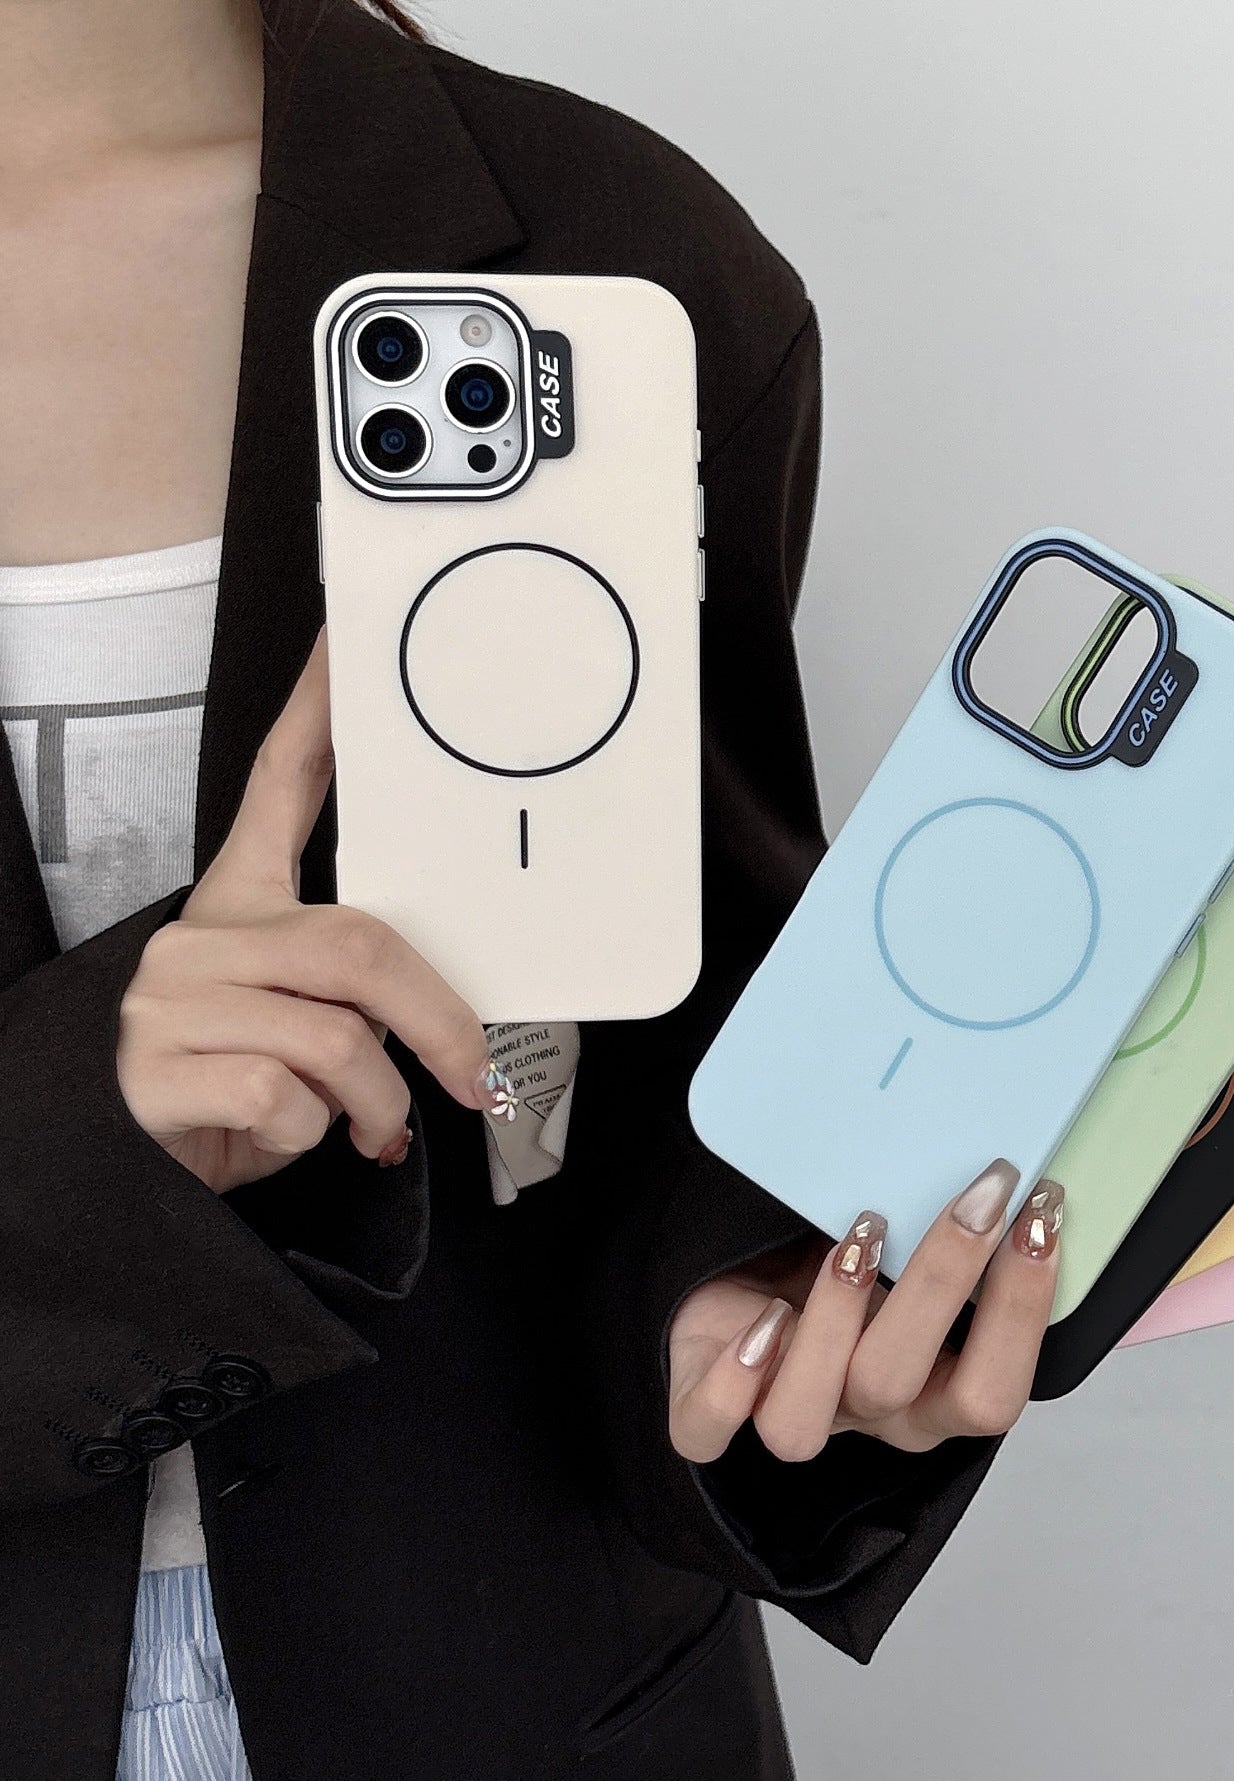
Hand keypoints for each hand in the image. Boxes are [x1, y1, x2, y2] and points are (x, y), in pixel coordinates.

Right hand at [117, 631, 500, 1192]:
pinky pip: (286, 1098)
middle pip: (358, 948)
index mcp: (242, 900)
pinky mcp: (154, 1068)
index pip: (281, 787)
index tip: (346, 642)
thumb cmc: (241, 1085)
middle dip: (437, 1024)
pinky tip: (288, 1136)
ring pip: (335, 1040)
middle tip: (470, 1078)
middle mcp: (200, 933)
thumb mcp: (307, 1021)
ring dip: (377, 1103)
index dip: (316, 715)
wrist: (138, 1168)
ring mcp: (170, 999)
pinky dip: (315, 1136)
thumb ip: (361, 991)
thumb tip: (457, 1031)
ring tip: (368, 1125)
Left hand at [668, 1160, 1061, 1460]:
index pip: (990, 1394)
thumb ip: (963, 1235)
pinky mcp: (701, 1407)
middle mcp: (860, 1413)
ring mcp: (783, 1411)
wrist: (750, 1274)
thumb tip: (1027, 1168)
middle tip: (976, 1201)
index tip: (1041, 1212)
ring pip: (803, 1419)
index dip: (1022, 1312)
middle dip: (944, 1284)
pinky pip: (706, 1429)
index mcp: (926, 1394)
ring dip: (832, 1325)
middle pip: (898, 1385)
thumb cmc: (850, 1260)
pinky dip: (730, 1385)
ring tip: (858, 1239)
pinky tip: (763, 1319)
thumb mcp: (915, 1247)